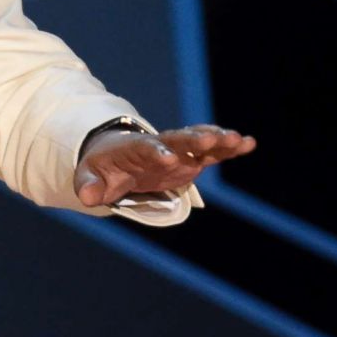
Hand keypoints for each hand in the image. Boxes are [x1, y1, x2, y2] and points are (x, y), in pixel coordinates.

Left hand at [74, 124, 255, 206]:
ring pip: (199, 142)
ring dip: (217, 140)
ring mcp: (178, 151)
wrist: (115, 156)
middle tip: (211, 138)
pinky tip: (249, 143)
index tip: (167, 157)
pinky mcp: (191, 159)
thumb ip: (89, 185)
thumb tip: (87, 198)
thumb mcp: (90, 176)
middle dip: (194, 139)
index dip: (156, 151)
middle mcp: (160, 145)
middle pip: (178, 139)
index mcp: (134, 150)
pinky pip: (212, 152)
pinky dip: (229, 148)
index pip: (146, 148)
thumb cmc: (103, 167)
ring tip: (239, 139)